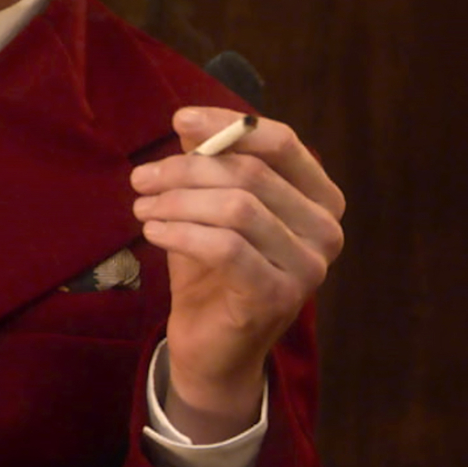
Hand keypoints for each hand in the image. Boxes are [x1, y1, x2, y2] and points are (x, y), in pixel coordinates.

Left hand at [130, 107, 345, 442]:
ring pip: (237, 208)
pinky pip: (224, 247)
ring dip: (177, 201)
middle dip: (186, 169)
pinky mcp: (278, 296)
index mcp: (320, 198)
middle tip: (141, 178)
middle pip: (251, 173)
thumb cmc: (213, 268)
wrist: (213, 346)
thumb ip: (209, 162)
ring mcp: (309, 267)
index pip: (281, 142)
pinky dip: (181, 232)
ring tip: (142, 207)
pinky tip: (153, 232)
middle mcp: (326, 230)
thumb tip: (189, 122)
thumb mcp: (209, 205)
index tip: (178, 120)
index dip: (228, 125)